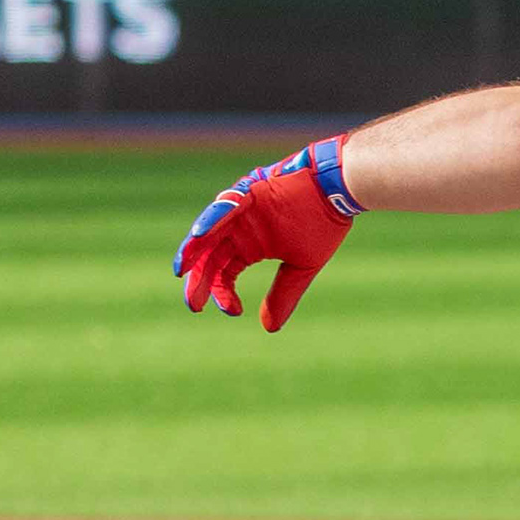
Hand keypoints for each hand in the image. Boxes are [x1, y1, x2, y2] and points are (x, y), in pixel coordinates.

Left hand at [176, 137, 357, 330]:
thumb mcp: (302, 268)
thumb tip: (269, 327)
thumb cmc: (322, 226)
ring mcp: (241, 212)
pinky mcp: (247, 194)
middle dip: (199, 281)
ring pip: (208, 233)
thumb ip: (283, 295)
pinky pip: (224, 207)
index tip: (233, 311)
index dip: (223, 293)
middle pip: (210, 258)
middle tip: (193, 304)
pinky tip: (198, 235)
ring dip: (193, 250)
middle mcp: (239, 231)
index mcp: (250, 247)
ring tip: (181, 270)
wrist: (338, 192)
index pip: (225, 273)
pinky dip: (211, 219)